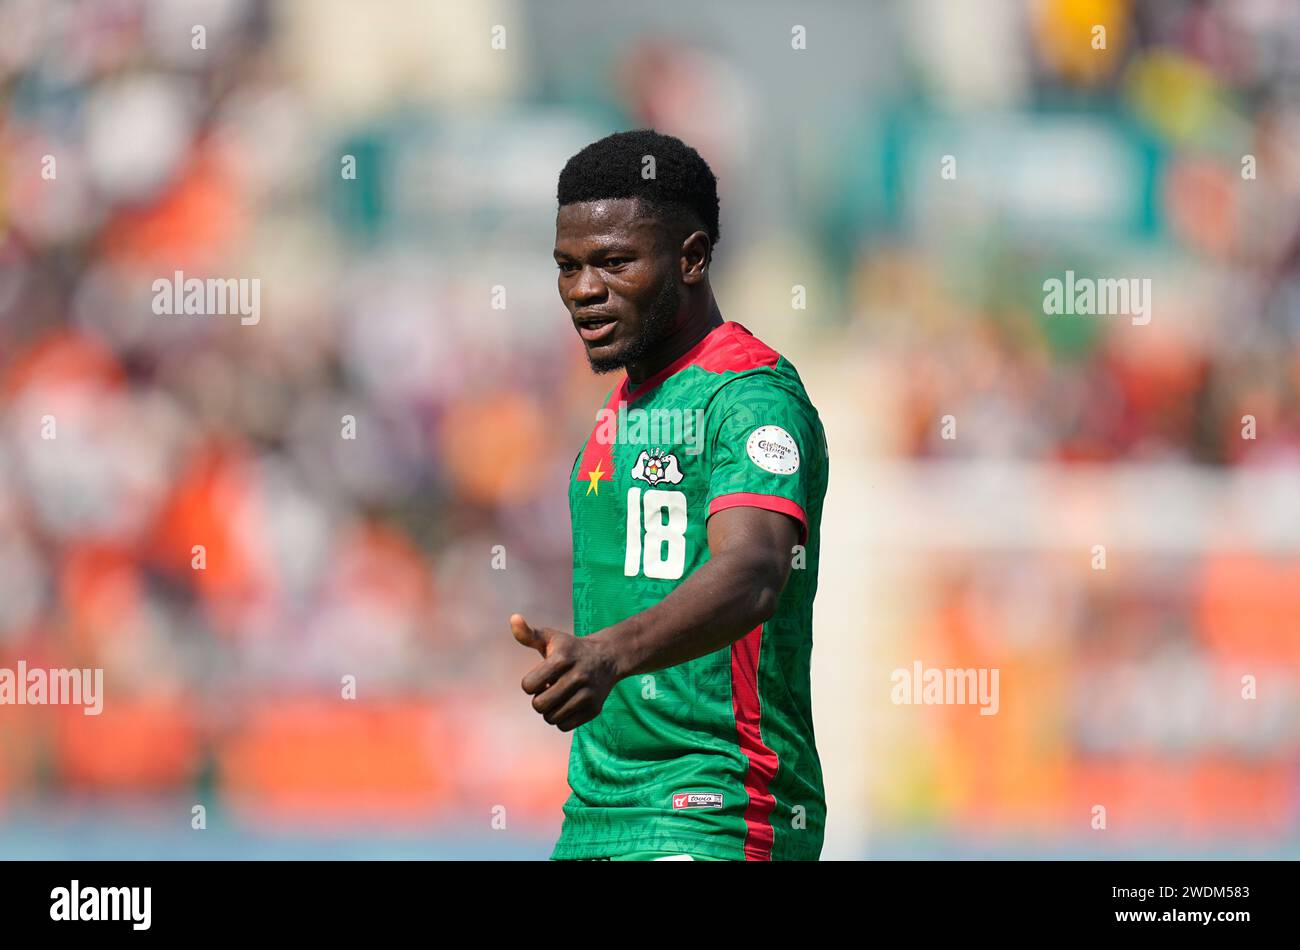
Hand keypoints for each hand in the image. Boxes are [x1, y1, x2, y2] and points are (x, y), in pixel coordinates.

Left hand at [511, 613, 619, 731]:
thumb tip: (513, 618)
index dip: (530, 683)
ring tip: (558, 697)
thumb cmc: (570, 648)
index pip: (528, 686)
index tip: (541, 677)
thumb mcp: (551, 638)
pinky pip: (565, 726)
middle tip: (548, 690)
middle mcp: (577, 676)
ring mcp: (587, 694)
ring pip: (552, 718)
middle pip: (539, 705)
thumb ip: (528, 633)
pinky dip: (561, 719)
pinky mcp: (594, 709)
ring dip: (549, 710)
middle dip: (539, 700)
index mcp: (562, 659)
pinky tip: (567, 705)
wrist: (607, 657)